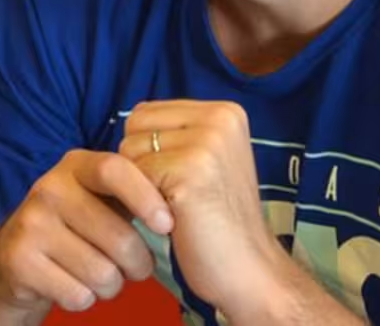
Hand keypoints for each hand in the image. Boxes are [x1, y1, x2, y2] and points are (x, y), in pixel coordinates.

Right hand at [0, 149, 174, 314]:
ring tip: (104, 276)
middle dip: (138, 263)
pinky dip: (85, 299)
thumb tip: (185, 198)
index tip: (167, 224)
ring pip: (101, 272)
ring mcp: (30, 223)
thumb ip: (137, 192)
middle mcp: (49, 188)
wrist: (16, 258)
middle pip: (118, 236)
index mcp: (77, 165)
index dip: (146, 197)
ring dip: (112, 285)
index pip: (116, 170)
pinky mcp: (19, 261)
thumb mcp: (102, 198)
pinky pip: (77, 294)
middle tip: (137, 267)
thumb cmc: (79, 225)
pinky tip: (75, 285)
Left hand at [120, 100, 281, 313]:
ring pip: (129, 151)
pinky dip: (141, 204)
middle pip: (134, 127)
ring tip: (174, 207)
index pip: (146, 111)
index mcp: (225, 112)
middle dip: (139, 163)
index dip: (145, 149)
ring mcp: (206, 143)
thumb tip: (129, 118)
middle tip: (172, 195)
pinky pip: (131, 177)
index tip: (173, 179)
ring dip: (139, 186)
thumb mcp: (209, 159)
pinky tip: (171, 220)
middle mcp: (219, 118)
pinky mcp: (189, 171)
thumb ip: (178, 133)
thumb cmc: (220, 221)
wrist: (250, 268)